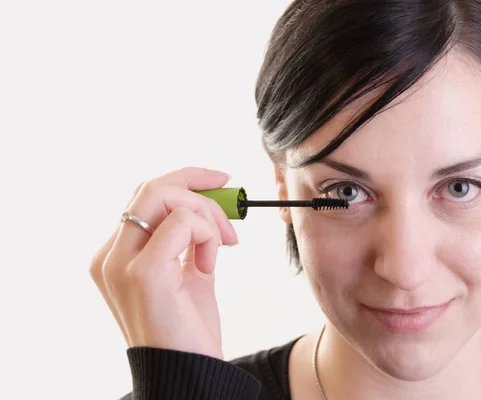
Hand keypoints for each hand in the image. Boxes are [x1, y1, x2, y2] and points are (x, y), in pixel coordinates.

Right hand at [89, 167, 237, 358]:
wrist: (189, 374)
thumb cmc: (189, 330)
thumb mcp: (188, 275)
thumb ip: (188, 241)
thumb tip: (208, 209)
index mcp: (115, 257)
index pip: (143, 198)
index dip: (184, 181)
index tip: (220, 180)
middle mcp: (109, 257)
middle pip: (150, 188)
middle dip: (198, 186)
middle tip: (231, 211)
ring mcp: (121, 264)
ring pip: (164, 196)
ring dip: (207, 214)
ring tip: (222, 246)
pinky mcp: (144, 273)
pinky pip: (183, 221)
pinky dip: (207, 232)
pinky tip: (209, 262)